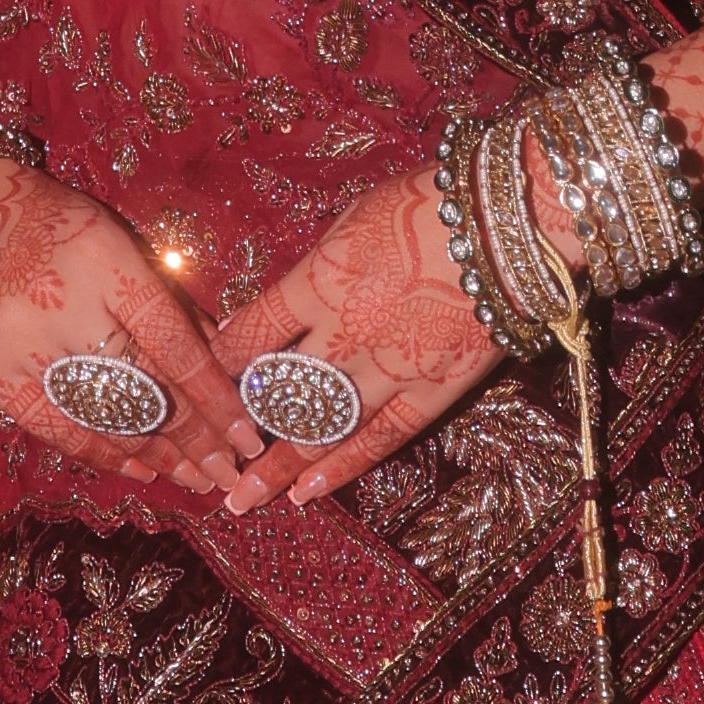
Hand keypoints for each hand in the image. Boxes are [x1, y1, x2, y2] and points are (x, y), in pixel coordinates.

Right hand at [0, 154, 261, 497]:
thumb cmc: (54, 224)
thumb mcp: (117, 239)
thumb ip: (165, 296)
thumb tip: (221, 353)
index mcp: (108, 263)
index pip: (174, 344)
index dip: (216, 397)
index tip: (248, 434)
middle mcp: (68, 308)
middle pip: (144, 389)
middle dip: (196, 438)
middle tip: (232, 471)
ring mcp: (26, 347)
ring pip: (106, 418)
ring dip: (159, 455)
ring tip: (198, 478)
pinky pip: (58, 430)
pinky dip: (104, 455)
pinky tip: (142, 471)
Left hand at [217, 163, 502, 515]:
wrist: (504, 222)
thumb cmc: (423, 205)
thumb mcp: (351, 223)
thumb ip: (317, 270)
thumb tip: (285, 301)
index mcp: (317, 283)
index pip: (251, 335)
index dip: (220, 363)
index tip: (199, 384)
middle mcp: (342, 334)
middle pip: (276, 393)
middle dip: (239, 429)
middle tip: (211, 460)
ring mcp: (386, 368)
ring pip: (319, 429)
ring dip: (277, 467)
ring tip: (242, 499)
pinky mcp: (430, 390)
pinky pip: (379, 439)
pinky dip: (340, 468)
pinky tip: (306, 493)